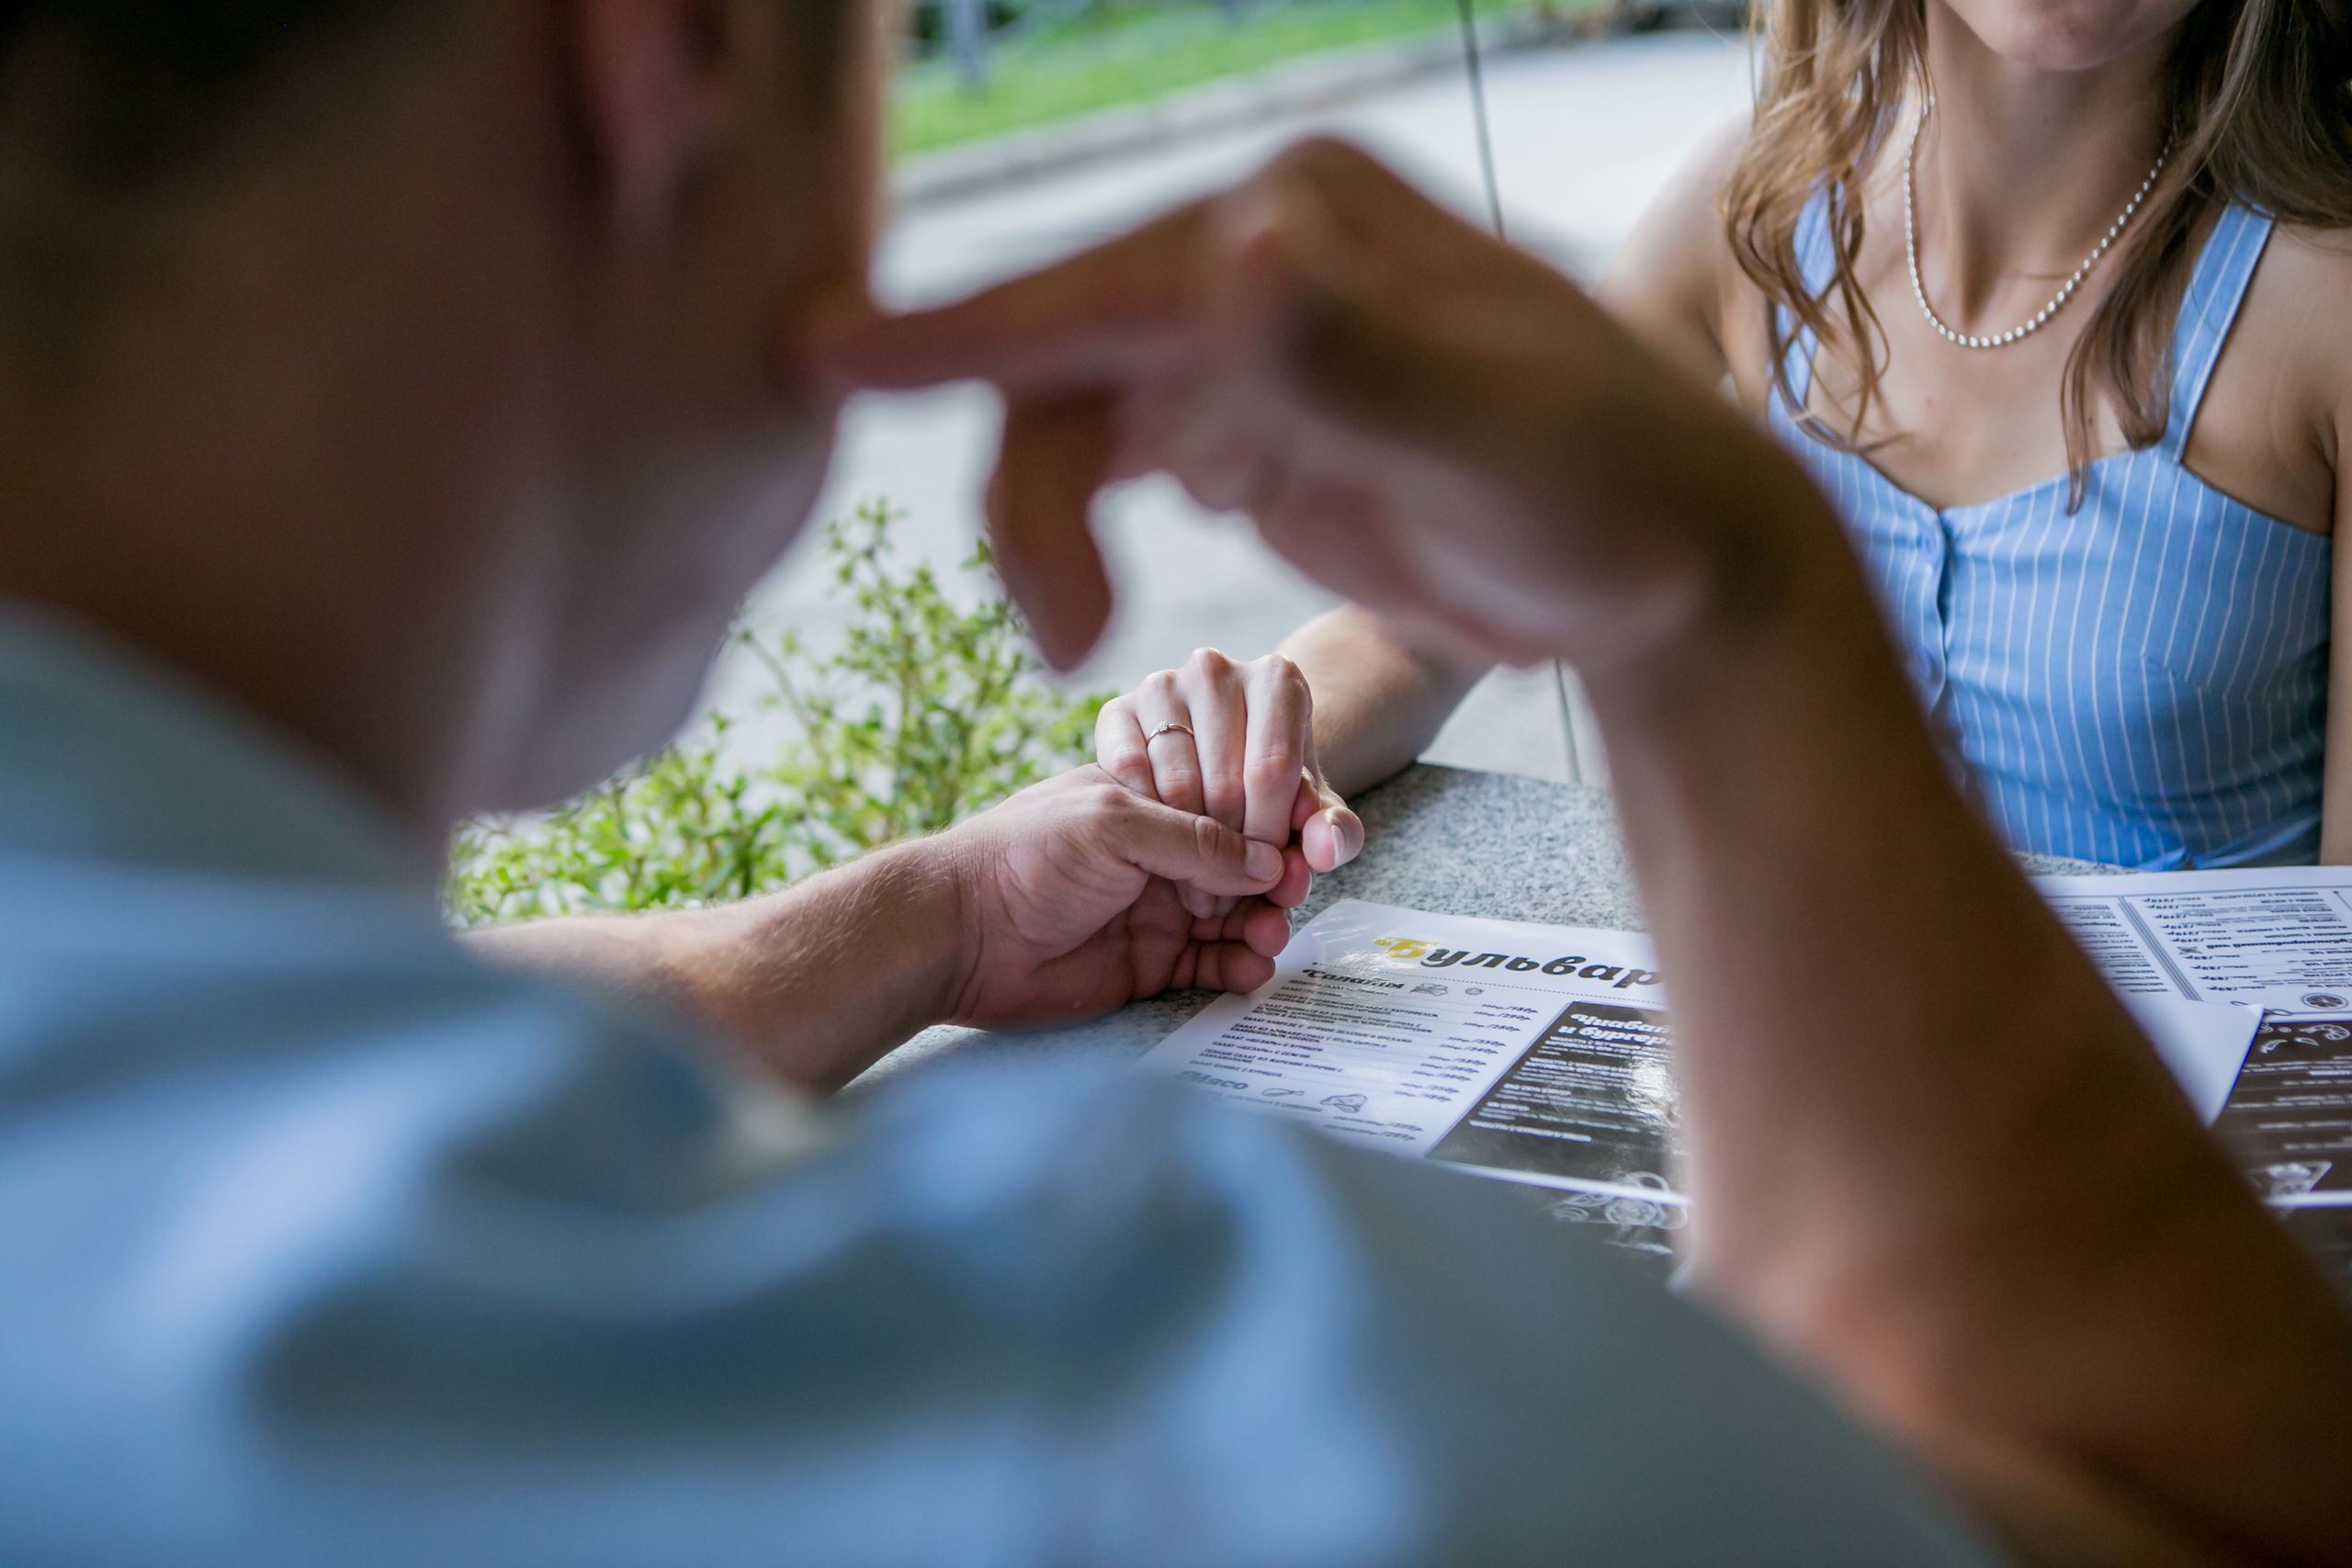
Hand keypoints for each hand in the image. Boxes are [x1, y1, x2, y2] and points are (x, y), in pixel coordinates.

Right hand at [812, 139, 1825, 695]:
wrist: (1668, 563)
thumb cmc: (1607, 491)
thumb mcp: (1487, 434)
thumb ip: (1354, 354)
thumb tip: (1236, 244)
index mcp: (1299, 225)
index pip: (1102, 285)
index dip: (960, 330)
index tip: (817, 353)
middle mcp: (1257, 265)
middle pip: (1065, 365)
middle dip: (1030, 495)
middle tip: (1058, 636)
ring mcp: (1247, 346)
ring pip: (1073, 428)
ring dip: (1045, 534)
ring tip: (1074, 645)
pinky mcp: (1249, 432)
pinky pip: (1112, 469)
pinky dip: (1077, 540)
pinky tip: (1086, 610)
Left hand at [938, 765, 1295, 1028]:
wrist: (959, 935)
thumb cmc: (1026, 856)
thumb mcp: (1115, 823)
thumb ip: (1195, 839)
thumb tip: (1266, 860)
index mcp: (1150, 805)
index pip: (1230, 810)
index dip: (1271, 827)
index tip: (1306, 844)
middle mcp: (1158, 858)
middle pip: (1241, 870)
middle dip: (1276, 883)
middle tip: (1292, 898)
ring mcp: (1156, 913)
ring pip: (1233, 921)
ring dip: (1261, 928)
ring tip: (1270, 938)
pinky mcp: (1148, 968)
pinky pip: (1209, 968)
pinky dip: (1237, 969)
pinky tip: (1250, 969)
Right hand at [1096, 648, 1363, 917]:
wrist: (1216, 756)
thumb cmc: (1271, 789)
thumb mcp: (1310, 814)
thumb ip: (1335, 834)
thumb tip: (1325, 848)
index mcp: (1276, 679)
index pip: (1273, 770)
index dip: (1270, 833)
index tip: (1266, 872)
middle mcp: (1216, 669)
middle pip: (1225, 780)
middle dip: (1231, 851)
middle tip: (1231, 891)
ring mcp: (1161, 685)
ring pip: (1175, 785)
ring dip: (1187, 850)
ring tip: (1200, 882)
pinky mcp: (1115, 710)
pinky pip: (1130, 778)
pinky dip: (1147, 824)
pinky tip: (1164, 848)